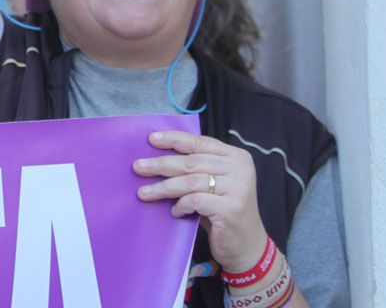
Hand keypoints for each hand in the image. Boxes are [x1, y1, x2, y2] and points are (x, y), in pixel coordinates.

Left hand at [135, 131, 267, 270]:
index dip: (174, 140)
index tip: (151, 139)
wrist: (247, 245)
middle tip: (138, 167)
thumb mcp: (214, 184)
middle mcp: (239, 169)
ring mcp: (238, 189)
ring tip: (144, 192)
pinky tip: (175, 211)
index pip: (200, 142)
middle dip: (161, 164)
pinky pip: (195, 201)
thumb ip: (198, 167)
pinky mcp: (231, 209)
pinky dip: (181, 205)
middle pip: (192, 162)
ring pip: (190, 181)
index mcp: (236, 157)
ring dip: (164, 187)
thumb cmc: (224, 211)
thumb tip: (157, 155)